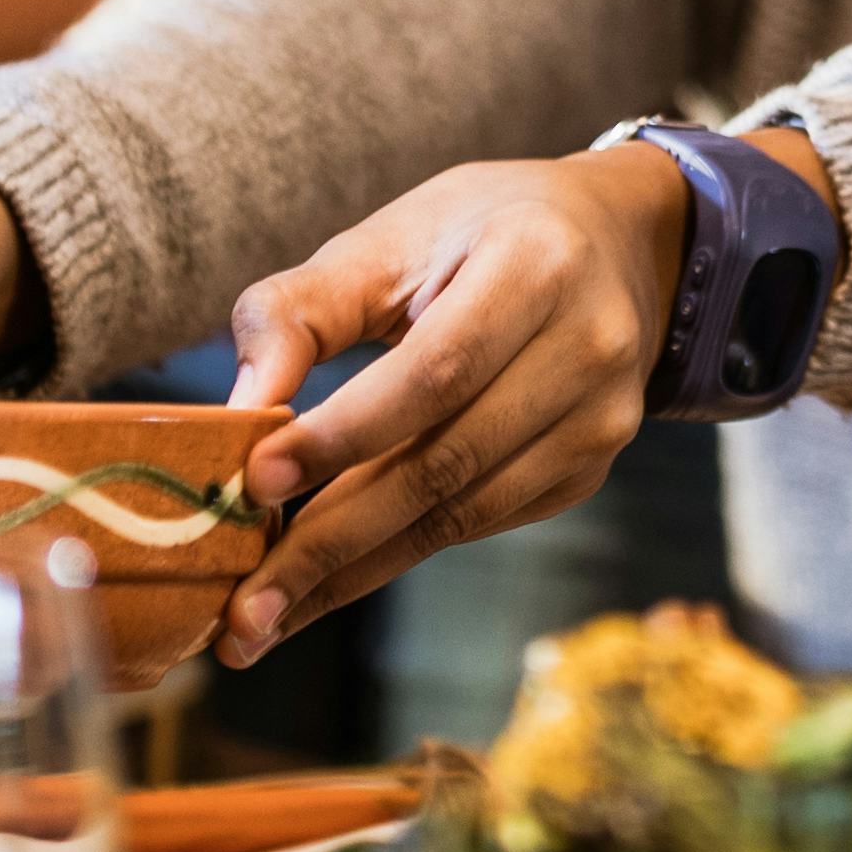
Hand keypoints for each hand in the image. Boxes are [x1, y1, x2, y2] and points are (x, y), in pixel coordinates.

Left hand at [200, 146, 731, 665]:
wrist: (610, 244)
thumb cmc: (476, 233)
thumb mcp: (388, 239)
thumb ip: (302, 310)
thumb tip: (240, 410)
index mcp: (536, 264)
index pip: (435, 370)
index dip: (345, 434)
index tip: (256, 483)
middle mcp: (589, 347)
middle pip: (447, 461)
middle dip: (331, 539)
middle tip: (241, 608)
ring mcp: (601, 419)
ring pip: (462, 512)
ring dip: (354, 571)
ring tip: (264, 618)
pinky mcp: (590, 469)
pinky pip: (480, 524)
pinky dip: (397, 555)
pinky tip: (329, 580)